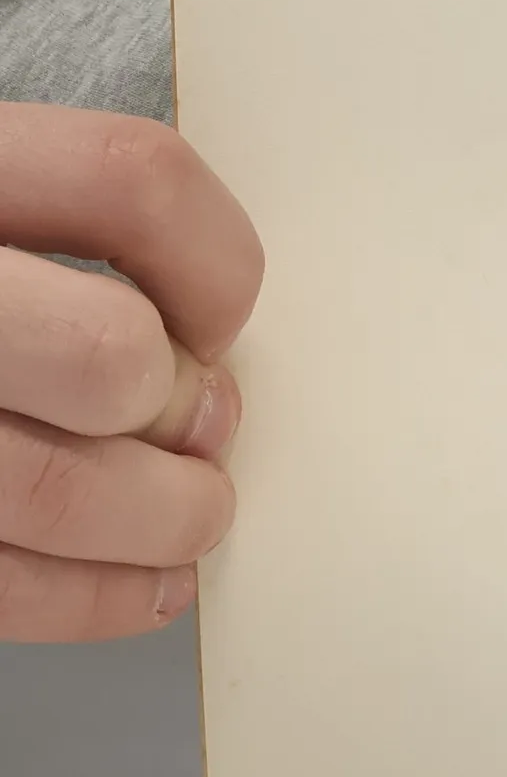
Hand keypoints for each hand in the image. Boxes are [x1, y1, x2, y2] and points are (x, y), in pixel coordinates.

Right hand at [0, 104, 262, 640]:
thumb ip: (75, 245)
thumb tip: (202, 361)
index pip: (130, 181)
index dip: (214, 264)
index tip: (215, 318)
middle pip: (106, 351)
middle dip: (184, 408)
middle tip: (204, 428)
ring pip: (63, 490)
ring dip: (165, 517)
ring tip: (191, 513)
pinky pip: (7, 585)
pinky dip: (103, 595)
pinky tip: (145, 580)